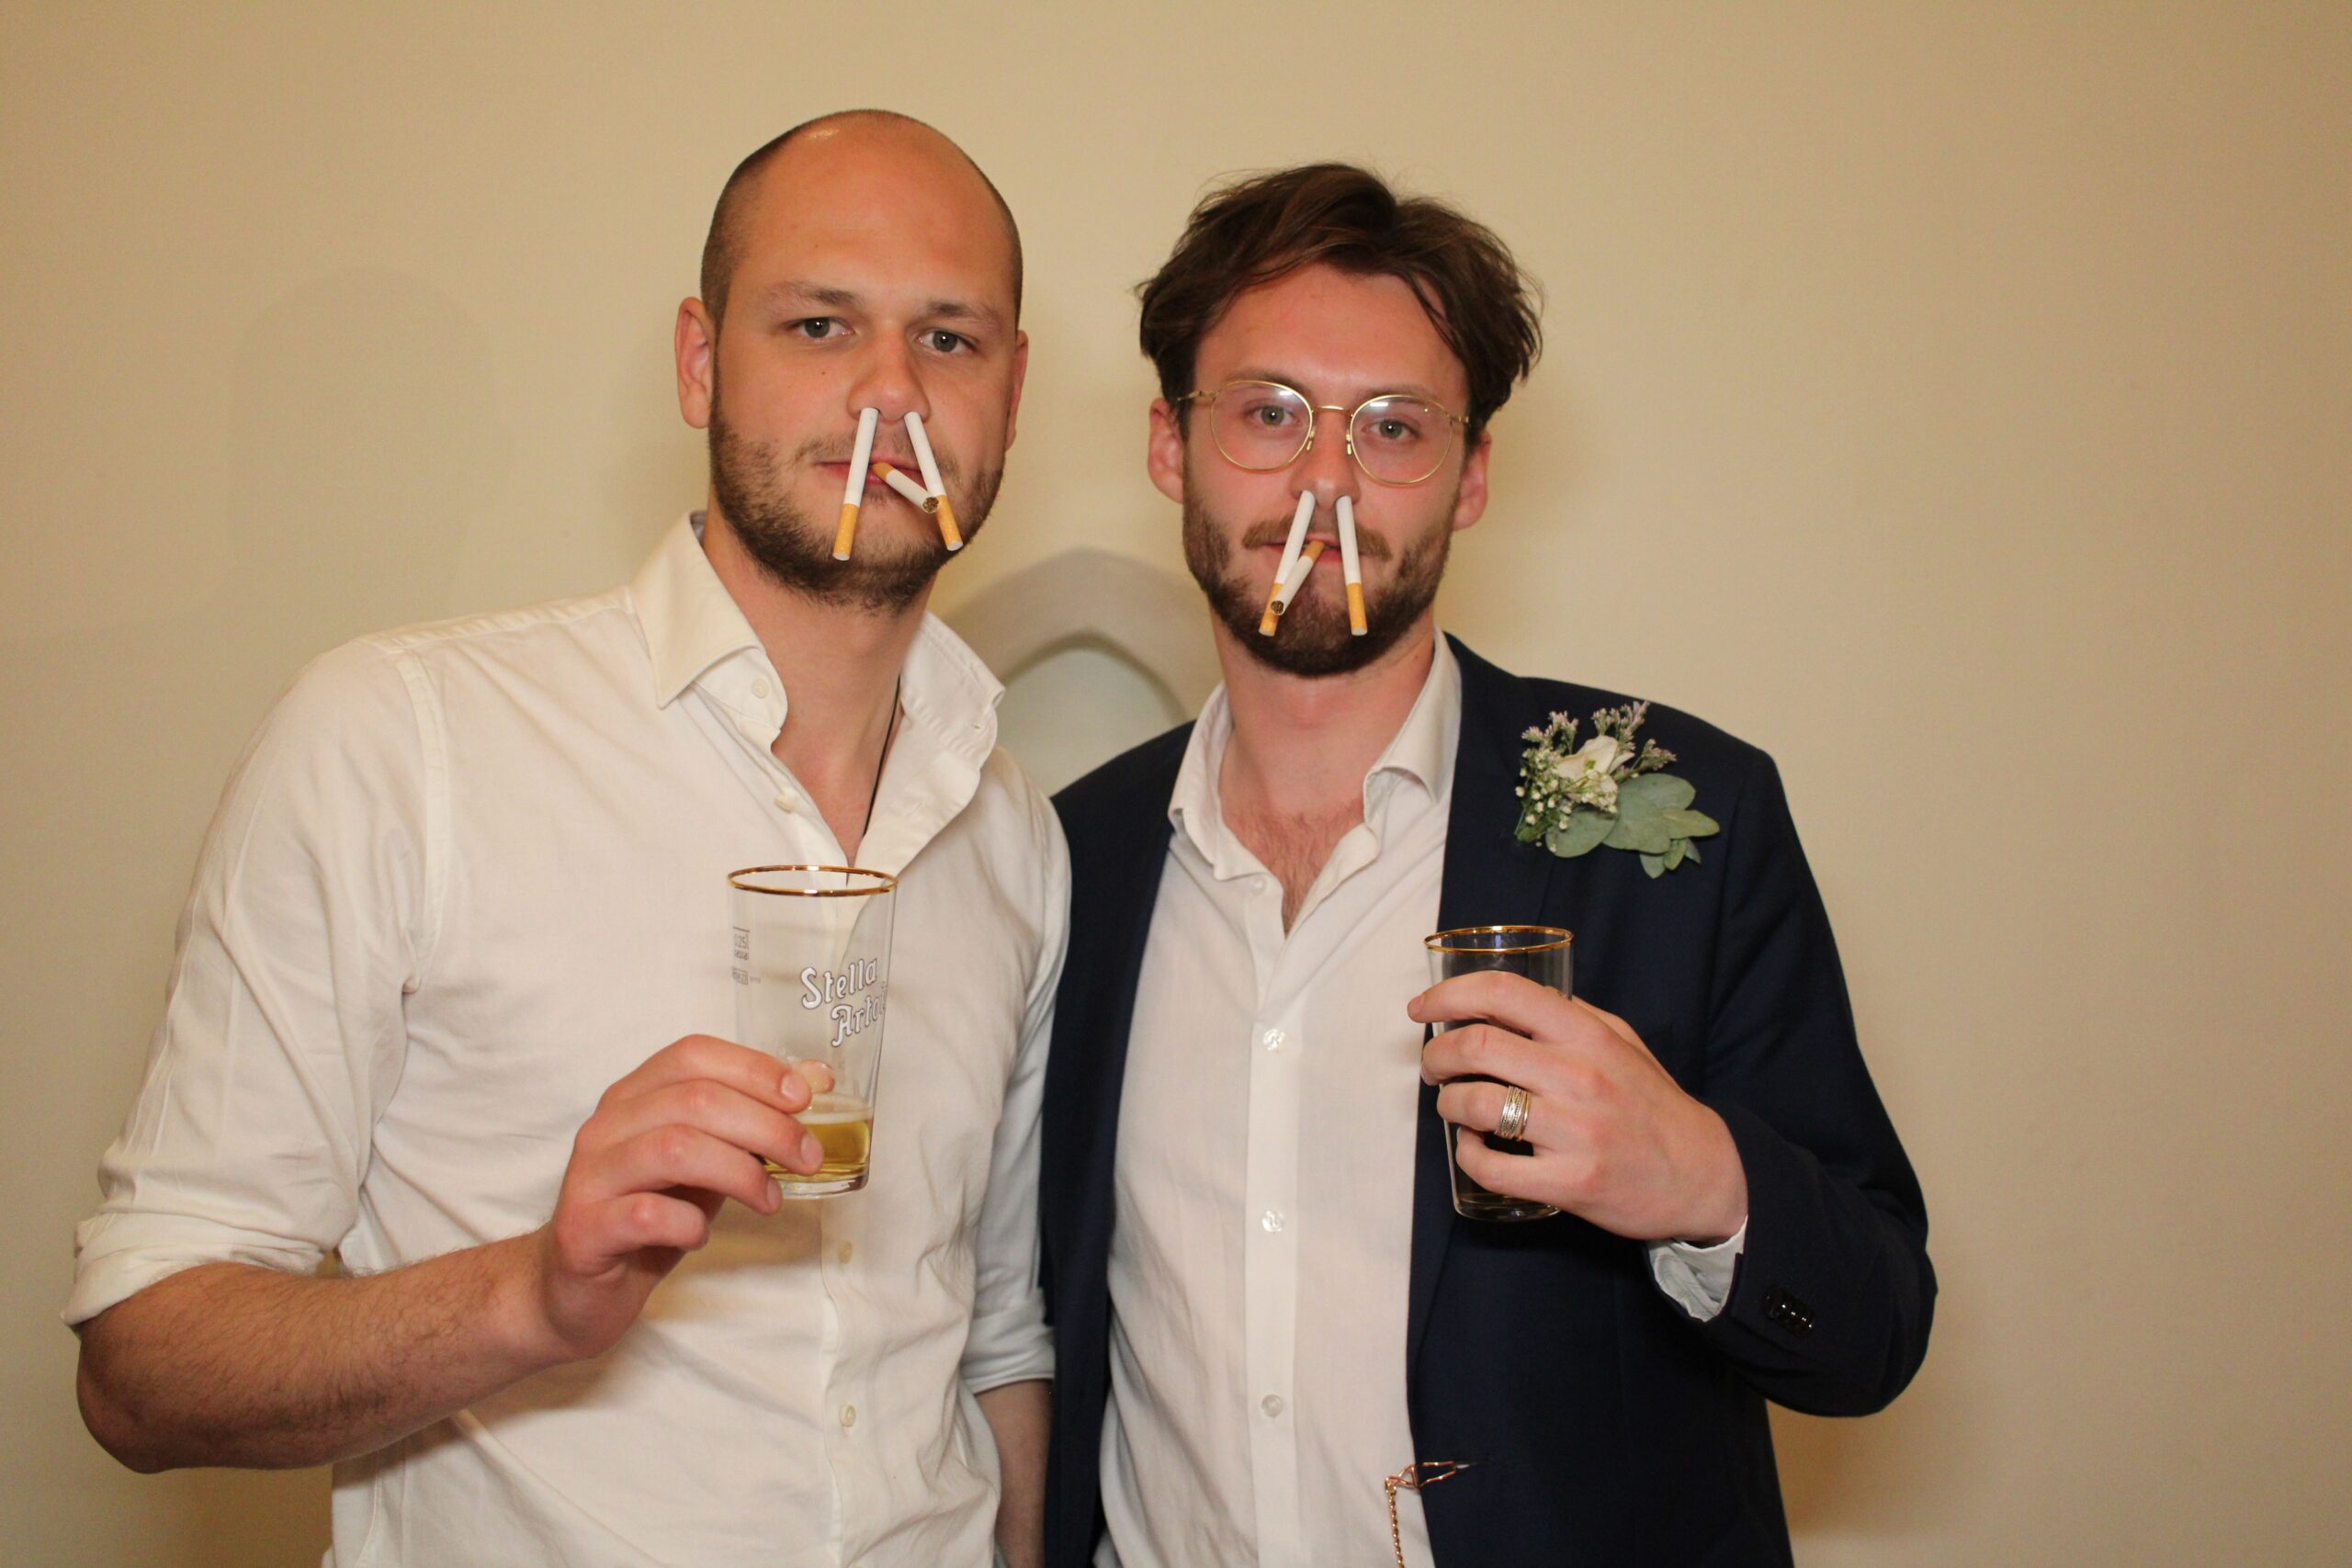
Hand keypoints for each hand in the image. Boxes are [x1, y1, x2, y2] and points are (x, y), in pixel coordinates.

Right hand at [525, 1035, 831, 1362]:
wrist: (574, 1289)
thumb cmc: (649, 1215)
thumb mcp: (705, 1161)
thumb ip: (748, 1123)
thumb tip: (816, 1080)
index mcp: (634, 1097)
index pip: (693, 1055)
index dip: (754, 1069)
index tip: (805, 1098)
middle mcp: (606, 1126)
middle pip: (695, 1099)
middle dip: (766, 1126)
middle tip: (808, 1158)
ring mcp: (590, 1176)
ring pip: (674, 1148)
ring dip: (739, 1172)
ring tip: (769, 1200)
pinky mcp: (583, 1229)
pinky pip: (646, 1214)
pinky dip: (689, 1224)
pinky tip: (701, 1235)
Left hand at [1412, 973, 1746, 1242]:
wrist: (1700, 1173)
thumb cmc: (1651, 1104)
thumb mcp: (1621, 1040)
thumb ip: (1570, 1016)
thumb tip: (1506, 999)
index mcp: (1587, 1034)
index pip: (1503, 993)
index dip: (1449, 994)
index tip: (1421, 1008)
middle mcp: (1578, 1075)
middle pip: (1476, 1046)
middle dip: (1436, 1053)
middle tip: (1432, 1065)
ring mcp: (1573, 1131)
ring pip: (1474, 1103)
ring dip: (1446, 1102)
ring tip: (1452, 1105)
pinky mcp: (1568, 1182)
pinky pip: (1490, 1165)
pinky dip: (1467, 1154)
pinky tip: (1475, 1147)